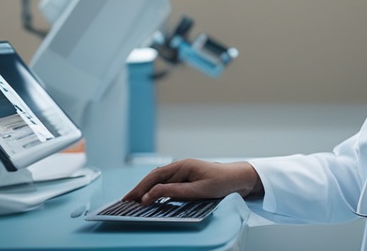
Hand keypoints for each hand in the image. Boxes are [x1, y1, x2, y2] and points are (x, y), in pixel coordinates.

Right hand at [122, 159, 263, 204]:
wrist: (240, 178)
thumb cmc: (223, 182)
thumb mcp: (198, 190)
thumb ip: (175, 191)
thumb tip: (152, 194)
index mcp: (182, 165)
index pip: (155, 177)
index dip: (142, 188)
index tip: (132, 199)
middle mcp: (181, 166)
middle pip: (154, 178)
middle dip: (140, 189)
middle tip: (127, 201)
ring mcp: (184, 171)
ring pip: (160, 180)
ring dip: (147, 189)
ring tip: (135, 200)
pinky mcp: (188, 178)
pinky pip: (168, 183)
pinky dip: (157, 190)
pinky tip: (152, 197)